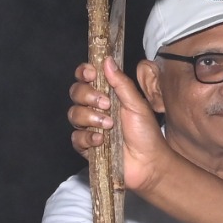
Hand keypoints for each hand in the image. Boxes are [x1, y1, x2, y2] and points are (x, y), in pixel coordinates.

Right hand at [68, 60, 172, 193]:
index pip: (86, 77)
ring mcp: (89, 128)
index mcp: (106, 94)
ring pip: (73, 114)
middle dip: (88, 96)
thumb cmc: (145, 133)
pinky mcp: (86, 147)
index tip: (91, 73)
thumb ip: (121, 83)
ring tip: (109, 125)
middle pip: (75, 93)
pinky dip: (88, 138)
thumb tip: (107, 60)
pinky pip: (76, 138)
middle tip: (106, 104)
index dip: (84, 72)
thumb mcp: (136, 104)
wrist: (149, 163)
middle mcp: (94, 109)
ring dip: (90, 118)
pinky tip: (101, 140)